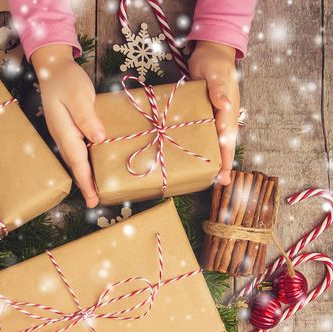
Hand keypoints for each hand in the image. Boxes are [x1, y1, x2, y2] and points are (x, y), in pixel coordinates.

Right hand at [32, 45, 104, 207]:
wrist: (53, 68)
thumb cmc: (66, 80)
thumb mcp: (78, 95)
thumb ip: (86, 117)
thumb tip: (98, 138)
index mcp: (65, 131)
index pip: (78, 161)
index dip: (86, 180)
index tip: (93, 198)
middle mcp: (63, 135)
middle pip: (76, 164)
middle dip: (86, 184)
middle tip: (96, 202)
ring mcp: (65, 133)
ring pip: (77, 158)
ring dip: (86, 175)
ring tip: (97, 190)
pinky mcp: (70, 128)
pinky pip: (79, 149)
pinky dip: (86, 161)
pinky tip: (94, 164)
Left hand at [189, 41, 239, 185]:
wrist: (211, 52)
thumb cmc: (212, 62)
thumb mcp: (214, 73)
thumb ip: (219, 89)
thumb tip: (225, 105)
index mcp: (228, 109)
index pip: (227, 137)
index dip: (224, 156)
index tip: (223, 173)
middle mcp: (225, 115)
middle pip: (225, 143)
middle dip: (222, 163)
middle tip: (220, 182)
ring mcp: (217, 114)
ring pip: (218, 140)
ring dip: (215, 157)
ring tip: (211, 176)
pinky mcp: (208, 112)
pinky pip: (208, 132)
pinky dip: (207, 144)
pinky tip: (199, 154)